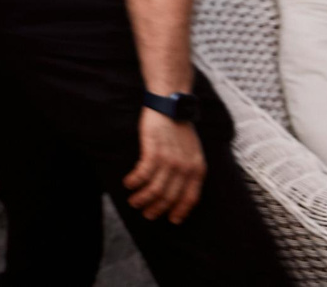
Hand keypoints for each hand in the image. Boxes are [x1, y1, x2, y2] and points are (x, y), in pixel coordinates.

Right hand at [123, 108, 204, 222]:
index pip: (190, 198)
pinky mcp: (153, 151)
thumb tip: (180, 188)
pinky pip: (142, 174)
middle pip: (170, 197)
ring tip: (134, 202)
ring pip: (155, 190)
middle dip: (157, 209)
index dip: (180, 211)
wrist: (170, 105)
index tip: (171, 220)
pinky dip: (134, 182)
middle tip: (146, 213)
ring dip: (143, 199)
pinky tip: (128, 184)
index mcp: (197, 169)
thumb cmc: (179, 128)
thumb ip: (189, 169)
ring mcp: (170, 160)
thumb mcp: (193, 152)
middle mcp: (185, 168)